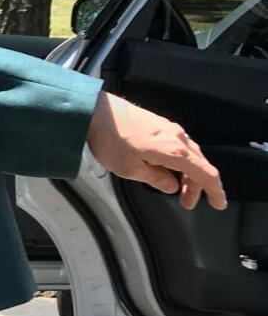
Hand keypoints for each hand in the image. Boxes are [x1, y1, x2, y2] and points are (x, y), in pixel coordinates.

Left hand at [86, 92, 227, 210]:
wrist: (96, 112)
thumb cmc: (111, 140)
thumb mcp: (130, 169)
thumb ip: (155, 179)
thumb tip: (172, 186)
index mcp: (175, 150)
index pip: (205, 173)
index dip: (214, 191)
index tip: (218, 204)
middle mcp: (178, 137)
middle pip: (198, 164)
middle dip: (196, 186)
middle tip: (187, 203)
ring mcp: (169, 128)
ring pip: (188, 154)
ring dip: (187, 174)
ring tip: (177, 189)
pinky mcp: (159, 124)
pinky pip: (178, 145)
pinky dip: (179, 161)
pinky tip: (167, 169)